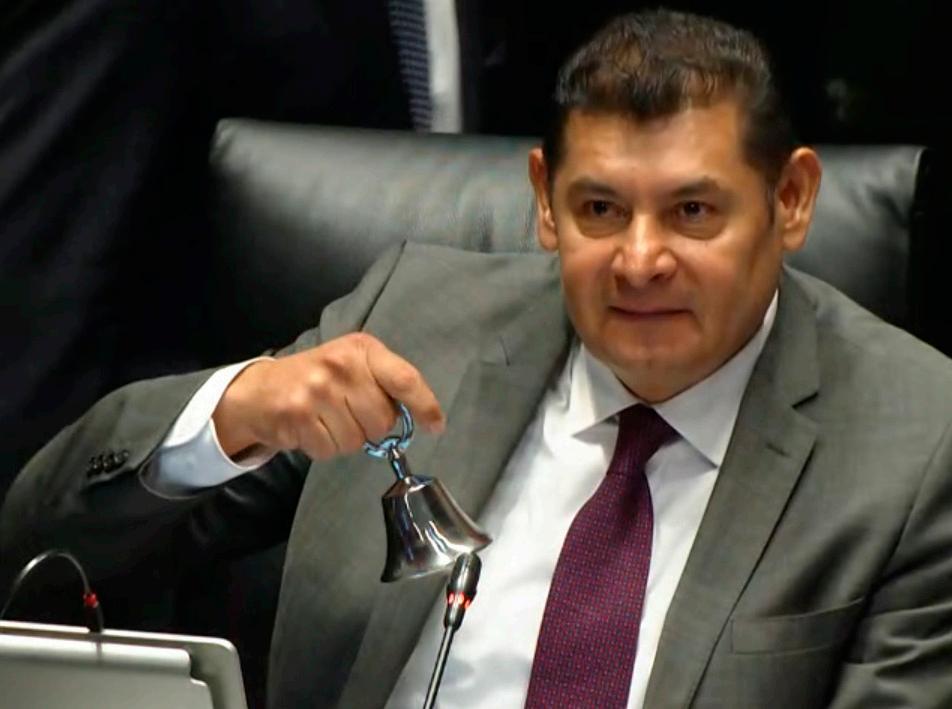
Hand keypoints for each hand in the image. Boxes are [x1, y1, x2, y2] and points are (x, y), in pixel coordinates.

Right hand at [212, 333, 443, 459]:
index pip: (405, 379)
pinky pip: (330, 450)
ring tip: (325, 420)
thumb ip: (385, 384)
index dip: (425, 405)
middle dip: (370, 427)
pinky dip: (322, 447)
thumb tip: (420, 418)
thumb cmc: (318, 378)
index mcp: (362, 349)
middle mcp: (341, 365)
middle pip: (382, 420)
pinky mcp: (296, 414)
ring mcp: (317, 389)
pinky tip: (310, 428)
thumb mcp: (354, 366)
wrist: (260, 389)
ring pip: (356, 440)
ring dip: (344, 439)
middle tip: (348, 414)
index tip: (436, 426)